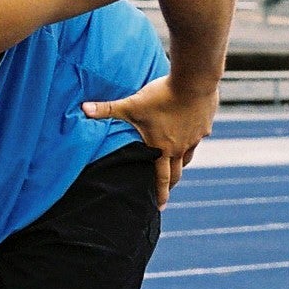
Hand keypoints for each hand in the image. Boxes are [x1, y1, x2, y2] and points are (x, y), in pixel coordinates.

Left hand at [83, 73, 217, 206]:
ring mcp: (195, 136)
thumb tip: (83, 109)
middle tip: (167, 192)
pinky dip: (193, 138)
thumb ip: (107, 109)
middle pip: (177, 172)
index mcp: (163, 148)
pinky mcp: (205, 124)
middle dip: (171, 184)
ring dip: (182, 162)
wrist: (194, 81)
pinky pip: (199, 136)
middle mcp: (181, 147)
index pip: (161, 177)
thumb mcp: (131, 103)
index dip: (160, 193)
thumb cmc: (162, 95)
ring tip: (177, 165)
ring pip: (188, 155)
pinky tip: (191, 131)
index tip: (160, 206)